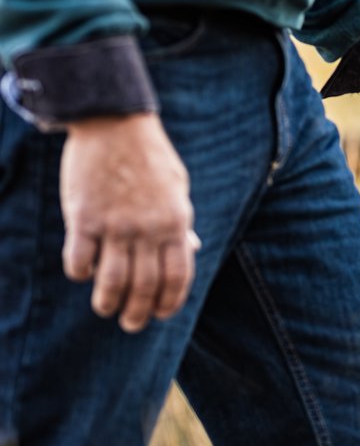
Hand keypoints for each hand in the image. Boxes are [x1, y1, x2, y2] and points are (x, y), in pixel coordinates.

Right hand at [60, 114, 198, 331]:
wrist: (114, 122)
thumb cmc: (149, 156)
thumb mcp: (177, 187)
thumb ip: (182, 221)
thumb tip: (193, 248)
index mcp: (175, 223)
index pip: (178, 277)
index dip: (170, 302)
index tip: (161, 314)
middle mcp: (147, 229)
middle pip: (144, 286)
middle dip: (138, 313)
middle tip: (131, 323)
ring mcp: (114, 225)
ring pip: (111, 281)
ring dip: (108, 302)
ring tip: (105, 309)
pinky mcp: (83, 217)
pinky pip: (80, 259)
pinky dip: (80, 273)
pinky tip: (82, 274)